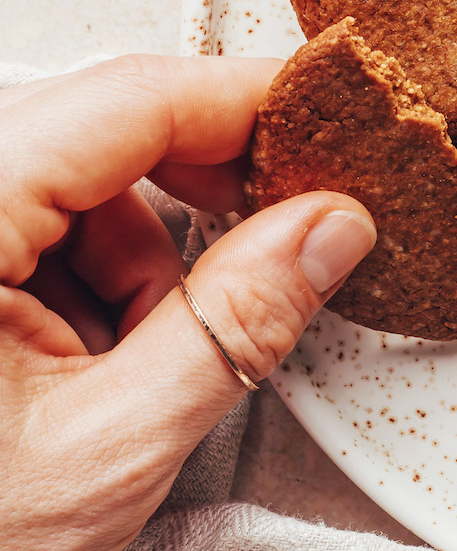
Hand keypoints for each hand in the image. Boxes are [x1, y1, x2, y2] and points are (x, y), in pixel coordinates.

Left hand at [0, 55, 374, 550]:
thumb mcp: (110, 449)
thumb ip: (232, 324)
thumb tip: (328, 227)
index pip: (125, 101)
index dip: (244, 101)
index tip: (331, 120)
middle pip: (97, 131)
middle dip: (195, 198)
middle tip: (284, 244)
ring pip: (71, 188)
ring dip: (136, 261)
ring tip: (139, 370)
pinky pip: (29, 238)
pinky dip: (87, 291)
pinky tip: (90, 371)